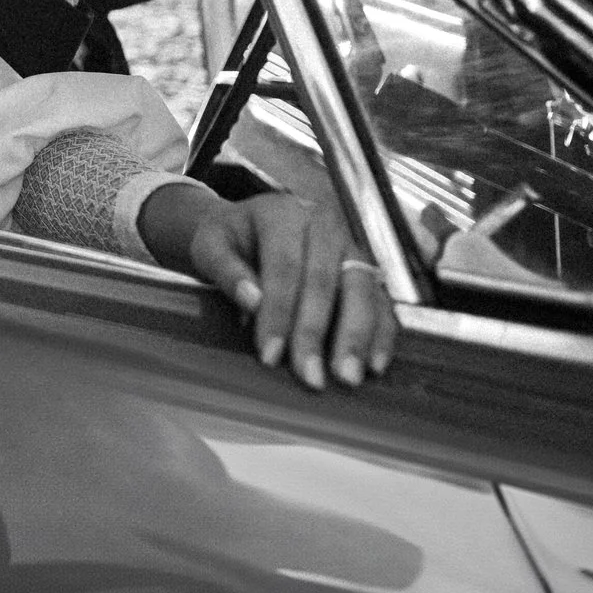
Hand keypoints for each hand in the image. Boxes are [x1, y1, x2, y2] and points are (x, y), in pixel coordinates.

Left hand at [158, 187, 397, 389]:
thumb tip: (253, 300)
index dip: (278, 313)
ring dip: (357, 337)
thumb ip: (225, 269)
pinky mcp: (367, 269)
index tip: (270, 355)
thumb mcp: (211, 244)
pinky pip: (382, 301)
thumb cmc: (230, 239)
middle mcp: (325, 226)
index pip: (284, 267)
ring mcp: (351, 246)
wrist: (252, 225)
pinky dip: (382, 333)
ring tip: (348, 377)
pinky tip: (375, 364)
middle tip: (311, 377)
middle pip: (325, 281)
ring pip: (361, 290)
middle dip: (317, 332)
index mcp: (284, 214)